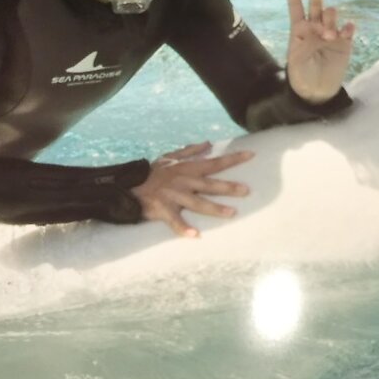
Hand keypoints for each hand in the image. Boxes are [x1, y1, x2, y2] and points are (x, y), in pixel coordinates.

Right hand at [131, 142, 253, 236]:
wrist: (128, 187)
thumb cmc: (151, 173)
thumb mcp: (169, 158)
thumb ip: (190, 151)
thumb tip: (207, 143)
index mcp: (186, 169)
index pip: (213, 162)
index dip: (232, 158)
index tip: (251, 155)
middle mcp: (182, 181)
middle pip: (209, 184)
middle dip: (228, 187)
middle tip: (246, 190)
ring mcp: (173, 196)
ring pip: (197, 202)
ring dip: (214, 208)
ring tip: (232, 213)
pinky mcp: (162, 210)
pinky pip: (174, 221)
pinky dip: (183, 228)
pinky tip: (195, 235)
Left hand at [285, 0, 354, 103]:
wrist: (316, 92)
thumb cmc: (301, 76)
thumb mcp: (296, 61)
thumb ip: (305, 43)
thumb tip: (318, 28)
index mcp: (299, 30)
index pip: (295, 6)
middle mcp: (315, 28)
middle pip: (316, 5)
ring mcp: (330, 34)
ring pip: (331, 16)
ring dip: (330, 18)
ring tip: (329, 33)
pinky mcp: (344, 43)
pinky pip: (347, 30)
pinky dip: (347, 27)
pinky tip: (346, 30)